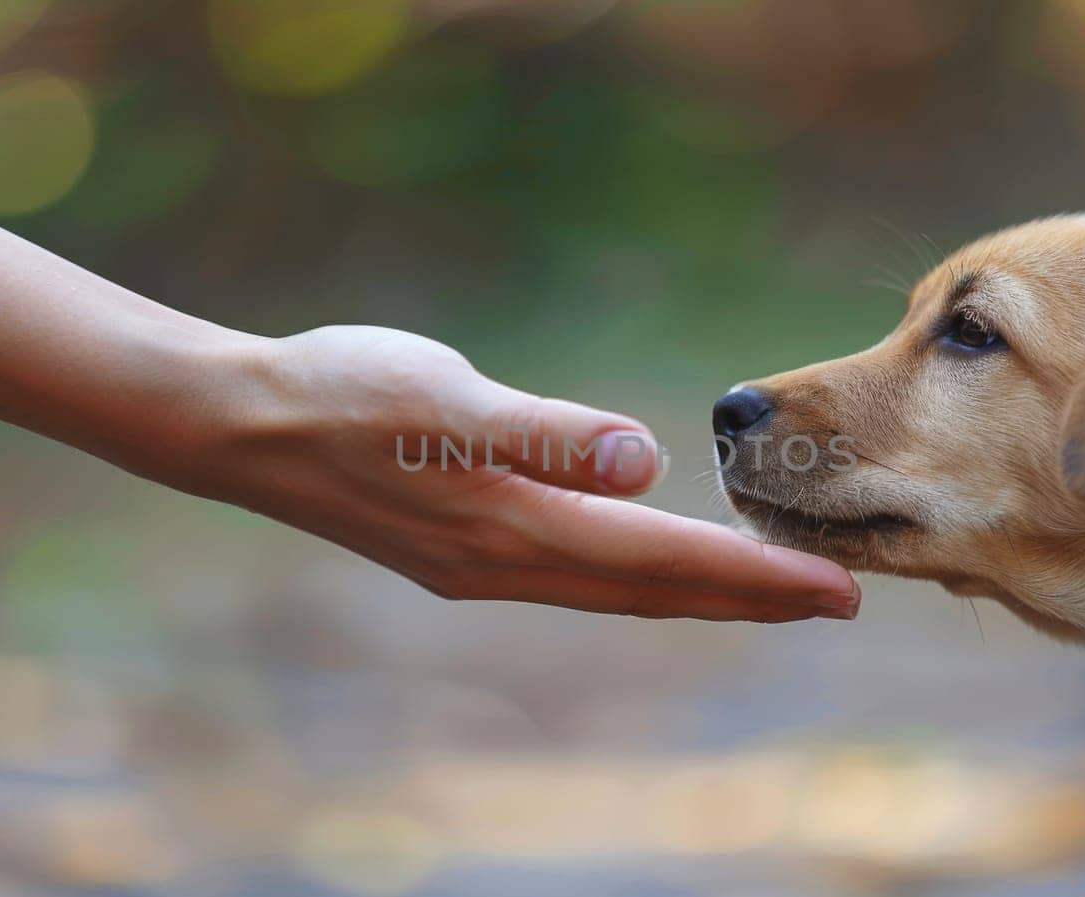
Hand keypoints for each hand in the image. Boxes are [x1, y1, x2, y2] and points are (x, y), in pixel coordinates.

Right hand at [187, 326, 860, 621]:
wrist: (244, 425)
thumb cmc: (341, 395)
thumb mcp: (441, 398)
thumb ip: (544, 432)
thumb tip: (645, 460)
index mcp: (516, 526)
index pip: (665, 559)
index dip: (757, 578)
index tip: (840, 589)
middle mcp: (509, 560)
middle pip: (657, 592)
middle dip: (752, 599)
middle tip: (840, 599)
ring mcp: (483, 562)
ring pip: (622, 589)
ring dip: (702, 592)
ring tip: (771, 587)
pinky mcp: (464, 546)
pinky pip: (583, 575)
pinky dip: (643, 574)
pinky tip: (657, 557)